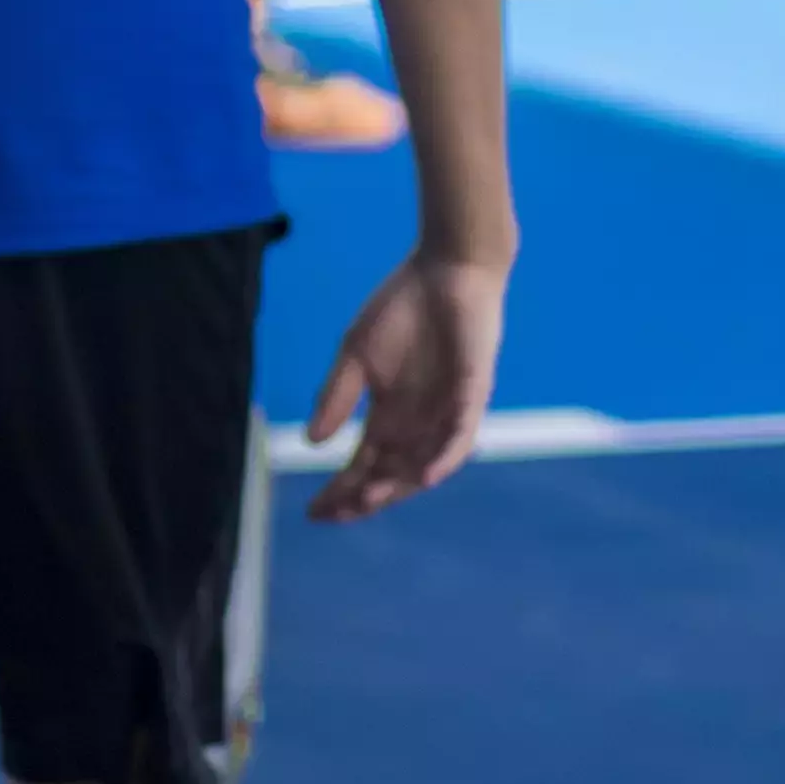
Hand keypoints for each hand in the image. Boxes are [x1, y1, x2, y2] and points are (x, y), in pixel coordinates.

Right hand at [303, 247, 508, 522]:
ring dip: (398, 486)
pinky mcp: (473, 394)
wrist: (446, 269)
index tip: (313, 512)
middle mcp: (419, 423)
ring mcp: (447, 412)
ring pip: (424, 465)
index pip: (364, 465)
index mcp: (390, 415)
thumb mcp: (356, 355)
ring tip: (368, 500)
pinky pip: (461, 436)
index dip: (341, 491)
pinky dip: (445, 458)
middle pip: (391, 476)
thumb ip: (336, 397)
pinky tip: (425, 477)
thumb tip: (311, 443)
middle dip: (364, 499)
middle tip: (336, 514)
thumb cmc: (403, 307)